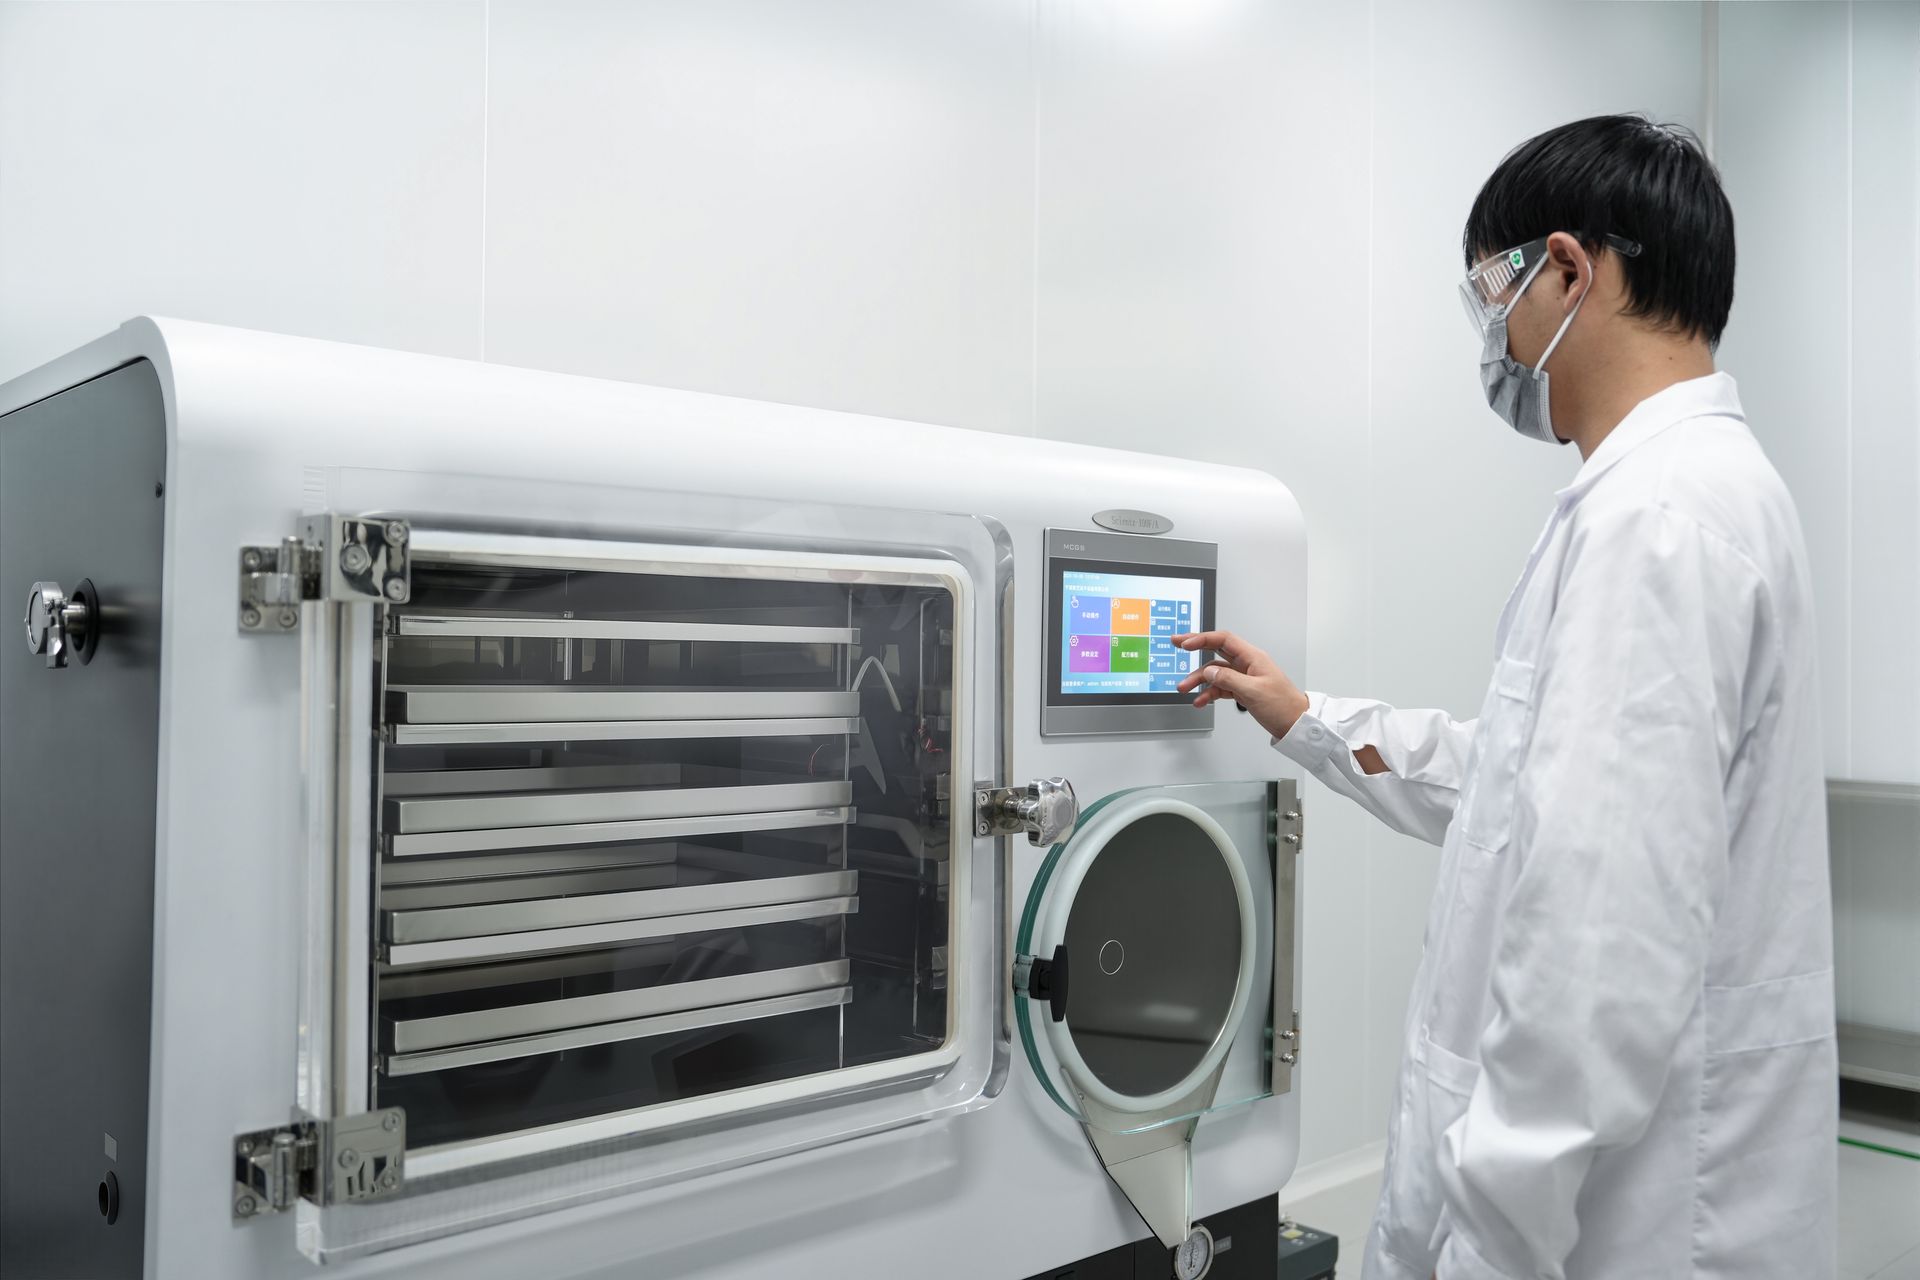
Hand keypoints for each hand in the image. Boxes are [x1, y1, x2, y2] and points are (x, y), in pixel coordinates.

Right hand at [1171, 629, 1309, 739]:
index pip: (1223, 640)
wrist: (1295, 724)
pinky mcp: (1242, 690)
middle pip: (1216, 651)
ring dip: (1199, 680)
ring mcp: (1243, 677)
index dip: (1202, 639)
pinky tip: (1200, 701)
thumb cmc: (1283, 705)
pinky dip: (1208, 693)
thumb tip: (1209, 671)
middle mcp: (1247, 664)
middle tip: (1177, 645)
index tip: (1185, 643)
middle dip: (1196, 649)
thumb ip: (1228, 679)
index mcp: (1253, 657)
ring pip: (1215, 673)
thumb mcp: (1254, 691)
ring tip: (1185, 689)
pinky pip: (1220, 687)